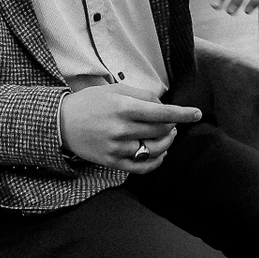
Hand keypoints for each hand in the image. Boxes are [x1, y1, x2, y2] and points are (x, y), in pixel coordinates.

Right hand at [60, 82, 201, 172]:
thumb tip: (163, 104)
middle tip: (170, 121)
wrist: (61, 123)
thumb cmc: (91, 102)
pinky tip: (161, 154)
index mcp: (124, 108)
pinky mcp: (112, 162)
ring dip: (166, 142)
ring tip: (167, 134)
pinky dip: (156, 161)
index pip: (161, 112)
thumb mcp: (115, 90)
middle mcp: (121, 129)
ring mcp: (117, 148)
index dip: (183, 113)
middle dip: (171, 125)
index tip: (197, 114)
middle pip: (160, 131)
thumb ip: (142, 96)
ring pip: (154, 149)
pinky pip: (142, 167)